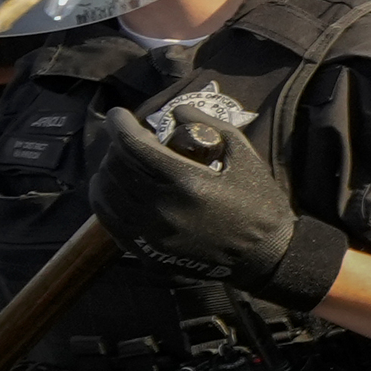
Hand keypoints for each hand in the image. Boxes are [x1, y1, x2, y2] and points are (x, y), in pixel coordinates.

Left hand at [90, 108, 344, 308]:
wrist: (265, 258)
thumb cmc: (259, 204)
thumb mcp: (244, 155)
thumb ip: (209, 125)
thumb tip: (176, 112)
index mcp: (188, 183)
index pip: (132, 144)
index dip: (120, 123)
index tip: (121, 114)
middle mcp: (163, 210)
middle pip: (116, 166)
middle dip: (117, 144)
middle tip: (130, 138)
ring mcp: (152, 235)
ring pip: (106, 192)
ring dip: (108, 170)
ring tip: (122, 161)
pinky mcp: (147, 252)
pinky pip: (109, 219)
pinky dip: (105, 198)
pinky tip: (116, 188)